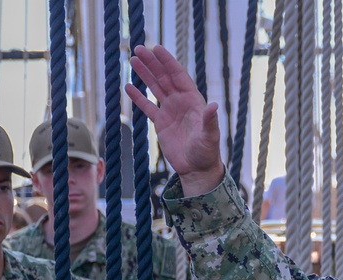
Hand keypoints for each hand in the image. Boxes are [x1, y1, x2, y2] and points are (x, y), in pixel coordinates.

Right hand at [125, 45, 225, 194]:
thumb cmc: (207, 152)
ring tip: (133, 60)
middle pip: (164, 77)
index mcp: (193, 100)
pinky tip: (128, 86)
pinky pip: (147, 106)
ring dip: (145, 74)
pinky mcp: (161, 123)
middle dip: (152, 63)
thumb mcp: (210, 135)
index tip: (156, 48)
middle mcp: (181, 102)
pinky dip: (138, 97)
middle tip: (139, 48)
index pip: (178, 76)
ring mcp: (170, 111)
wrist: (197, 169)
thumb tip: (213, 105)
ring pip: (155, 88)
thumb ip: (210, 120)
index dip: (167, 62)